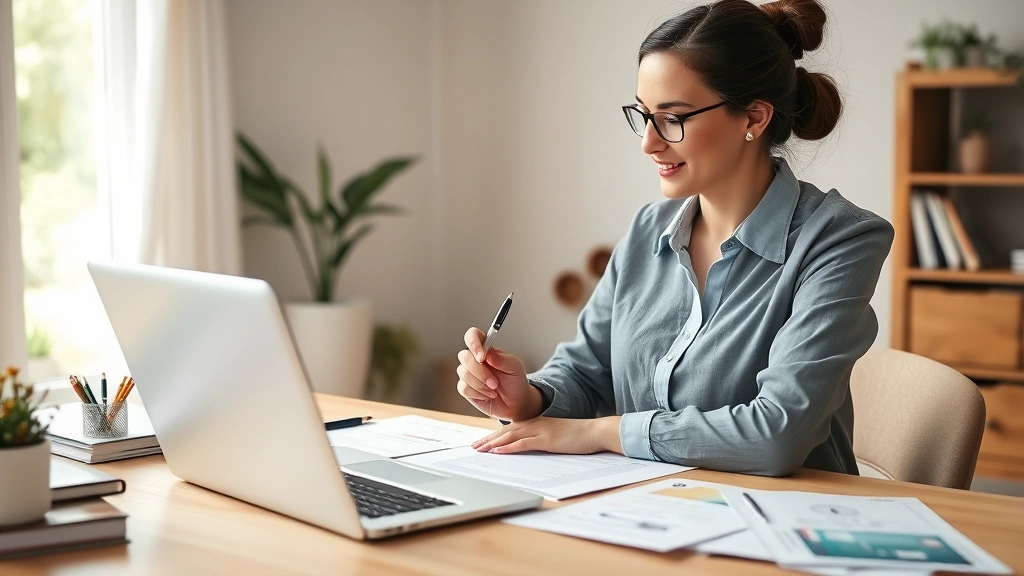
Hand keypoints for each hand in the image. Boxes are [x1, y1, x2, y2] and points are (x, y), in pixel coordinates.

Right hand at [456, 327, 542, 421]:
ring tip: (494, 389)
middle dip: (480, 372)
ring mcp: (469, 373)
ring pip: (463, 373)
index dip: (473, 343)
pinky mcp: (466, 388)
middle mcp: (474, 359)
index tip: (482, 357)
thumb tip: (488, 354)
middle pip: (464, 356)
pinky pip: (463, 388)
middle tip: (495, 382)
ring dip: (481, 384)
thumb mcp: (515, 368)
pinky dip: (478, 393)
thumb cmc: (515, 382)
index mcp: (486, 349)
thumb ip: (502, 360)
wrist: (515, 403)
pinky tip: (488, 395)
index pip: (472, 336)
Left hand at [471, 416, 622, 454]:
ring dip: (493, 443)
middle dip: (488, 439)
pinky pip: (523, 443)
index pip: (510, 428)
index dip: (494, 435)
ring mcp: (540, 431)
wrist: (595, 431)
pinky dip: (509, 447)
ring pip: (510, 436)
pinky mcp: (547, 440)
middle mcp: (535, 424)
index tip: (482, 442)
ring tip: (479, 450)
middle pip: (505, 431)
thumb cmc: (578, 436)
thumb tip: (530, 447)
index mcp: (537, 423)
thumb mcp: (556, 436)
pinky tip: (498, 452)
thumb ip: (542, 439)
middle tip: (473, 447)